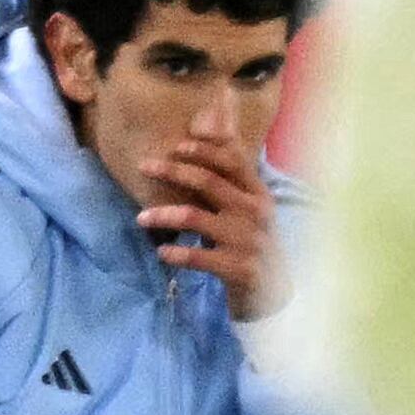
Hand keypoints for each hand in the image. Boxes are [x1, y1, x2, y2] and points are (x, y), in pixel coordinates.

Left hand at [138, 142, 285, 320]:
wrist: (274, 293)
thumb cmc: (251, 243)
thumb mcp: (248, 207)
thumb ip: (230, 173)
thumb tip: (216, 121)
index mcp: (258, 193)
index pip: (231, 160)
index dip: (203, 150)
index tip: (175, 146)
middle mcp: (255, 212)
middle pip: (208, 181)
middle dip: (172, 170)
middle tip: (143, 166)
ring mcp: (248, 241)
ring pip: (195, 217)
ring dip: (163, 215)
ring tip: (140, 218)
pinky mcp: (239, 269)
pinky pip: (199, 257)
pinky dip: (177, 253)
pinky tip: (161, 252)